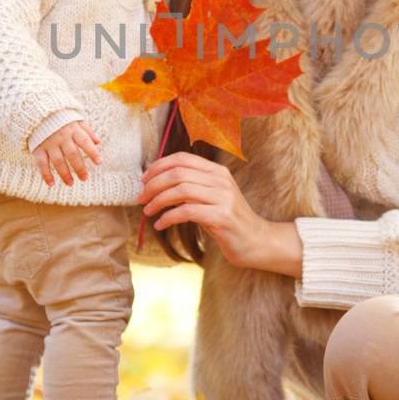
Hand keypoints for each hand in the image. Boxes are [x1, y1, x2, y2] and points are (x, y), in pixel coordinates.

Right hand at [34, 121, 101, 185]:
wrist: (36, 111)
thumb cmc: (60, 117)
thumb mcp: (75, 119)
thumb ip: (87, 130)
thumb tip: (98, 142)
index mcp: (73, 129)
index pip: (85, 142)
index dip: (92, 152)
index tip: (99, 162)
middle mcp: (61, 137)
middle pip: (72, 154)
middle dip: (79, 167)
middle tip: (84, 178)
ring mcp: (49, 143)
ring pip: (58, 161)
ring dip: (64, 174)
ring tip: (70, 183)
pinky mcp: (38, 148)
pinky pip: (41, 163)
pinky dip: (46, 174)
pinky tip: (51, 184)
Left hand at [140, 152, 300, 275]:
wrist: (257, 241)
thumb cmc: (229, 221)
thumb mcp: (213, 197)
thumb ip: (194, 186)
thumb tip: (159, 182)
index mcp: (217, 171)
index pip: (183, 158)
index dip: (159, 166)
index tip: (144, 179)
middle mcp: (221, 180)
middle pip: (178, 173)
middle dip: (154, 184)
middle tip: (141, 198)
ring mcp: (223, 198)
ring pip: (181, 190)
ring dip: (158, 201)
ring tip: (147, 212)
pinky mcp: (222, 217)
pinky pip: (187, 212)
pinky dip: (168, 217)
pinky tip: (160, 225)